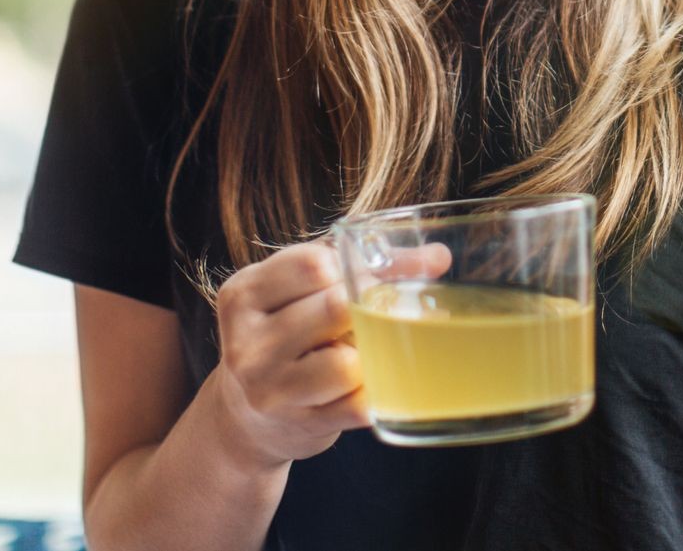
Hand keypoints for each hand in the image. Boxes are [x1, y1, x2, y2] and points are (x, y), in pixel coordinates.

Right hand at [210, 237, 452, 467]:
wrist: (244, 419)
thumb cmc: (286, 337)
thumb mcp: (299, 293)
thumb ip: (364, 265)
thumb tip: (439, 257)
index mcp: (244, 295)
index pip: (314, 264)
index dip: (352, 268)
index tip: (363, 279)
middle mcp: (248, 343)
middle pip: (337, 307)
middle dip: (365, 308)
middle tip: (371, 314)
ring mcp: (271, 389)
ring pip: (348, 362)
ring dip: (367, 355)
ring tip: (358, 351)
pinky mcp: (302, 426)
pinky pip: (361, 404)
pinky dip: (375, 391)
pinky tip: (366, 383)